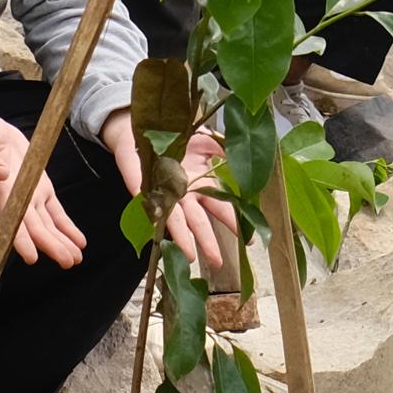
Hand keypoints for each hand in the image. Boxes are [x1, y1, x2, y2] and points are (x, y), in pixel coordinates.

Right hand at [0, 107, 83, 266]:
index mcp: (0, 190)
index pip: (11, 219)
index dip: (21, 239)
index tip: (31, 257)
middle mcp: (16, 199)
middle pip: (35, 227)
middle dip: (50, 246)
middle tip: (67, 262)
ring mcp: (30, 196)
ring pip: (47, 225)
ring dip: (61, 242)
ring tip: (76, 259)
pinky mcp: (41, 189)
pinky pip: (55, 212)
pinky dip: (67, 227)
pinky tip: (79, 242)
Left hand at [105, 109, 237, 277]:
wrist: (145, 129)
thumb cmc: (175, 138)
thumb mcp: (204, 139)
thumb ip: (220, 147)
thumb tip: (236, 152)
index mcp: (202, 184)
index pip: (220, 207)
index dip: (233, 222)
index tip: (247, 239)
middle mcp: (185, 195)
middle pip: (199, 222)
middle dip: (209, 242)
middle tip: (219, 262)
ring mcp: (165, 195)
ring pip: (176, 222)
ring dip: (184, 240)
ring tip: (191, 258)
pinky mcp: (145, 191)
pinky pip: (151, 208)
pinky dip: (155, 220)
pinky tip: (159, 234)